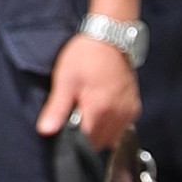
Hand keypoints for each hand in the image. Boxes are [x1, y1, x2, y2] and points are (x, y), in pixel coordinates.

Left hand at [42, 31, 142, 153]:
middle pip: (99, 143)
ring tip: (90, 110)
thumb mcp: (65, 79)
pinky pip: (123, 128)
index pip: (85, 143)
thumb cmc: (86, 55)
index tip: (67, 126)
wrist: (110, 38)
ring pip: (112, 138)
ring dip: (100, 132)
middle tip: (77, 114)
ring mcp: (129, 112)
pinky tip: (102, 109)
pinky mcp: (135, 107)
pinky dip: (112, 125)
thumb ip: (57, 108)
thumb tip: (46, 131)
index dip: (73, 138)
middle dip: (86, 136)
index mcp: (99, 110)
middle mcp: (118, 115)